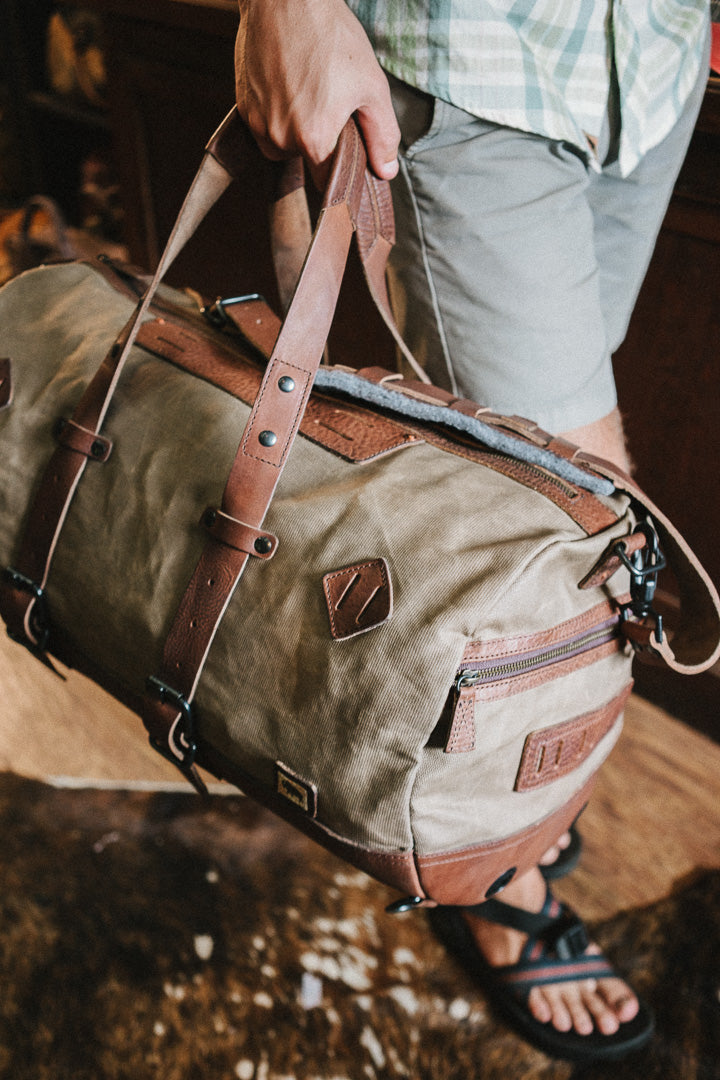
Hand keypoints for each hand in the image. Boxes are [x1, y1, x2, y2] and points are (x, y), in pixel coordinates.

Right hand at [235, 0, 400, 183]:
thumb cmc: (331, 36)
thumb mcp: (371, 86)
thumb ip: (382, 135)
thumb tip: (385, 171)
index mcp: (313, 141)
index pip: (329, 182)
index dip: (343, 170)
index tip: (350, 153)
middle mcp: (279, 139)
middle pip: (306, 163)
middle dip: (321, 144)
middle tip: (333, 107)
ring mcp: (258, 124)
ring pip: (283, 147)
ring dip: (297, 132)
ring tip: (310, 94)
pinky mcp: (244, 108)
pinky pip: (265, 128)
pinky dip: (279, 116)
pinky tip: (290, 87)